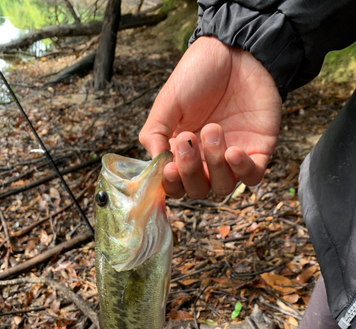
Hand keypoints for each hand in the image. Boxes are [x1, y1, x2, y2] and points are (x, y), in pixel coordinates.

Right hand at [139, 36, 281, 198]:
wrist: (235, 50)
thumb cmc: (198, 75)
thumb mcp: (167, 104)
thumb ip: (155, 135)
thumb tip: (157, 166)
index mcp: (182, 152)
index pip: (175, 185)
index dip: (172, 184)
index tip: (169, 167)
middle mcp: (206, 160)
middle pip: (198, 191)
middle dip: (191, 172)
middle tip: (190, 140)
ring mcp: (232, 157)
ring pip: (223, 187)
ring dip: (215, 165)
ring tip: (213, 129)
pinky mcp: (259, 150)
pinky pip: (252, 178)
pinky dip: (242, 170)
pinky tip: (233, 152)